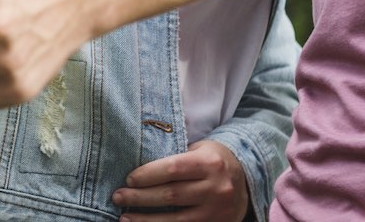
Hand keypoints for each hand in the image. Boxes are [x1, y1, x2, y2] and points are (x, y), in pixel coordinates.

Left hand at [115, 139, 250, 221]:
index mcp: (209, 163)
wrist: (246, 178)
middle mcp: (217, 188)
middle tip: (118, 197)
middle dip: (140, 197)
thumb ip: (175, 158)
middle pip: (171, 195)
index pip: (173, 169)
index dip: (147, 175)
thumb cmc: (211, 160)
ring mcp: (219, 211)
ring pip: (177, 219)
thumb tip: (137, 168)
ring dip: (147, 220)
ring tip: (124, 217)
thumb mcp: (198, 150)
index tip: (128, 179)